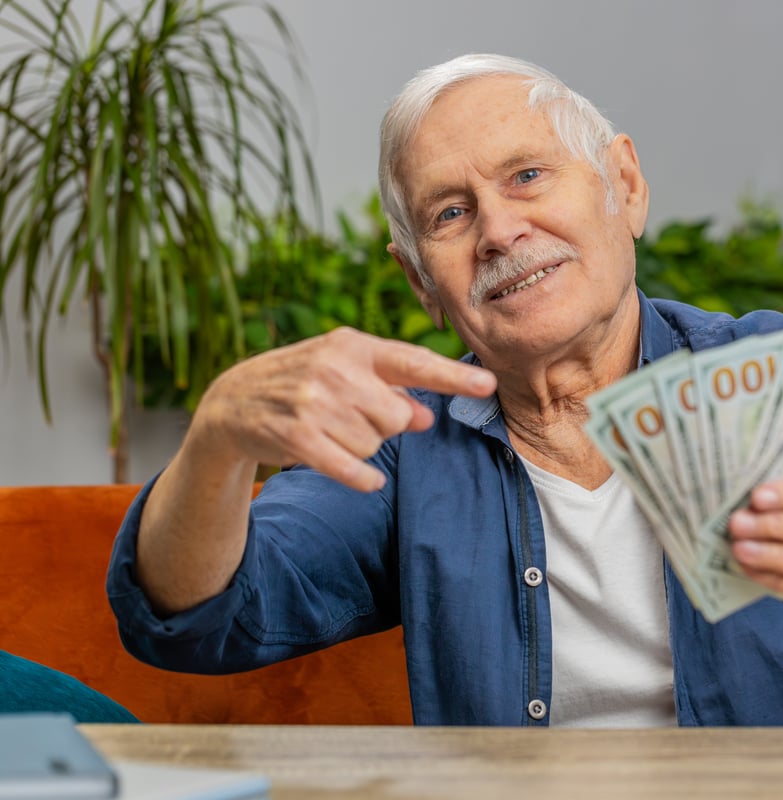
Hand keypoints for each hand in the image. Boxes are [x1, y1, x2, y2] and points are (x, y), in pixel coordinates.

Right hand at [190, 327, 495, 491]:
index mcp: (353, 345)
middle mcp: (335, 368)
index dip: (452, 377)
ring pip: (374, 444)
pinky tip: (362, 475)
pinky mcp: (297, 435)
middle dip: (383, 426)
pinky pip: (353, 468)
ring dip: (359, 447)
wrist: (232, 401)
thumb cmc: (304, 384)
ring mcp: (314, 401)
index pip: (413, 362)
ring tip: (329, 431)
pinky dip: (362, 477)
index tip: (487, 384)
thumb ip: (391, 391)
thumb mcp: (347, 375)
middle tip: (349, 417)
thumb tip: (426, 416)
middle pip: (398, 417)